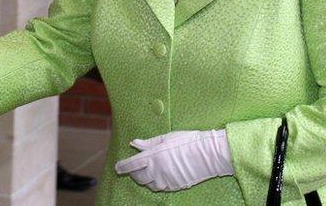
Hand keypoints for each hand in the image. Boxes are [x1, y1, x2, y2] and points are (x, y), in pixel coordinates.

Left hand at [114, 129, 232, 191]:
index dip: (122, 167)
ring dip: (143, 179)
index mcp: (153, 156)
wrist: (208, 154)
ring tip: (144, 173)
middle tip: (132, 169)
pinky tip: (157, 177)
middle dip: (132, 173)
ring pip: (148, 185)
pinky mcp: (175, 186)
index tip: (117, 167)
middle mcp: (157, 171)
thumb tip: (134, 143)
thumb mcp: (166, 138)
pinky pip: (160, 188)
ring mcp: (166, 180)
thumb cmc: (187, 141)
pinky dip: (155, 183)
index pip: (131, 164)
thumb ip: (148, 143)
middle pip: (138, 177)